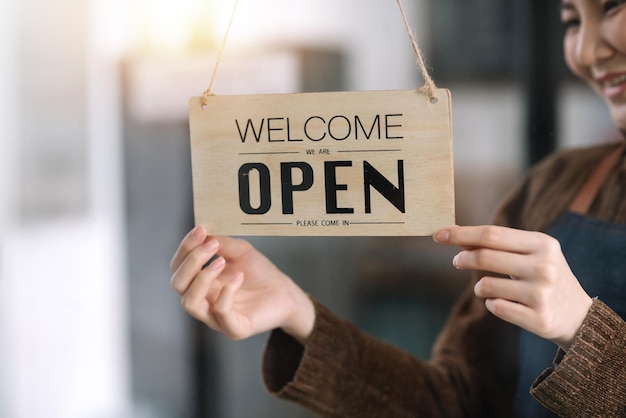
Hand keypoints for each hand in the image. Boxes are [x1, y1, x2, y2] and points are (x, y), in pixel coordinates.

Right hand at [170, 226, 314, 342]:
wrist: (286, 294)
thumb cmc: (261, 274)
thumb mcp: (241, 251)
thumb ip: (221, 243)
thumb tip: (202, 233)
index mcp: (200, 282)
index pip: (178, 266)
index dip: (186, 248)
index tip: (200, 229)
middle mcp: (203, 301)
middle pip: (177, 284)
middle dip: (191, 261)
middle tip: (211, 245)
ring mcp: (216, 318)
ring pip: (190, 303)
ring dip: (202, 278)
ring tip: (221, 261)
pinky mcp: (234, 329)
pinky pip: (220, 313)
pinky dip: (227, 292)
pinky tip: (239, 277)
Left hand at [434, 225, 592, 350]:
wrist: (579, 316)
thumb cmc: (545, 277)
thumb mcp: (531, 254)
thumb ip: (498, 245)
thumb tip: (458, 237)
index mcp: (543, 244)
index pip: (491, 233)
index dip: (461, 233)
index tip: (438, 234)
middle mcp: (544, 266)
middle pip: (484, 256)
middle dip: (462, 258)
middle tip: (456, 261)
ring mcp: (541, 293)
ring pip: (485, 285)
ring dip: (479, 287)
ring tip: (489, 288)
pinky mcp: (538, 318)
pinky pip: (494, 307)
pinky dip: (491, 303)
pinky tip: (505, 304)